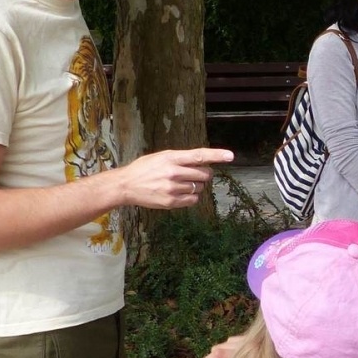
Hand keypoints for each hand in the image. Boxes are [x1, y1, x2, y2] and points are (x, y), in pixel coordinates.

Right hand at [118, 148, 234, 209]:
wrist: (126, 185)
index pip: (198, 155)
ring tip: (184, 183)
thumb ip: (181, 159)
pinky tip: (182, 193)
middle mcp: (173, 172)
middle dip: (206, 174)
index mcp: (171, 158)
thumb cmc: (145, 169)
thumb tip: (203, 161)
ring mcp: (172, 188)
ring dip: (197, 186)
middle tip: (199, 174)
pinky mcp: (171, 202)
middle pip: (204, 174)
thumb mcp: (161, 157)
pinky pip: (193, 200)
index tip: (230, 156)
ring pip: (199, 188)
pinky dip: (192, 197)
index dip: (216, 155)